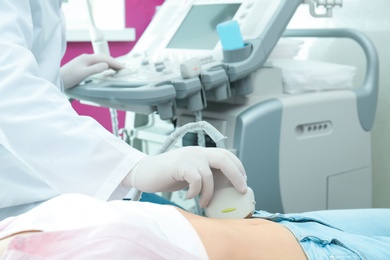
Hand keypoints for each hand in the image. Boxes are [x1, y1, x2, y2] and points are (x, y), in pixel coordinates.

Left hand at [60, 53, 123, 89]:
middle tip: (123, 68)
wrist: (56, 79)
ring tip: (116, 68)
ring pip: (100, 60)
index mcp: (87, 58)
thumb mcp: (84, 74)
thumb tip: (107, 65)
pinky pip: (97, 63)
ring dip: (109, 63)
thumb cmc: (68, 78)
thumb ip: (96, 69)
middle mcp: (86, 58)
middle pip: (103, 58)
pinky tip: (105, 69)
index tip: (123, 68)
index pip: (105, 59)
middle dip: (114, 62)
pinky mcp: (82, 66)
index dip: (115, 63)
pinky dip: (104, 65)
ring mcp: (84, 61)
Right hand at [124, 146, 247, 206]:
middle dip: (236, 175)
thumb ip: (203, 175)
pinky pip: (195, 179)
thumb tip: (222, 188)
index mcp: (200, 153)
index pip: (225, 154)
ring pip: (208, 174)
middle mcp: (196, 152)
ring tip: (203, 202)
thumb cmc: (166, 175)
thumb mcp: (189, 173)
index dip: (238, 166)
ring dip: (209, 193)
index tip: (243, 181)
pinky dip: (195, 191)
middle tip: (241, 190)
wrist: (143, 172)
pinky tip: (188, 196)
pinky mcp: (178, 165)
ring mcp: (187, 157)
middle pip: (224, 158)